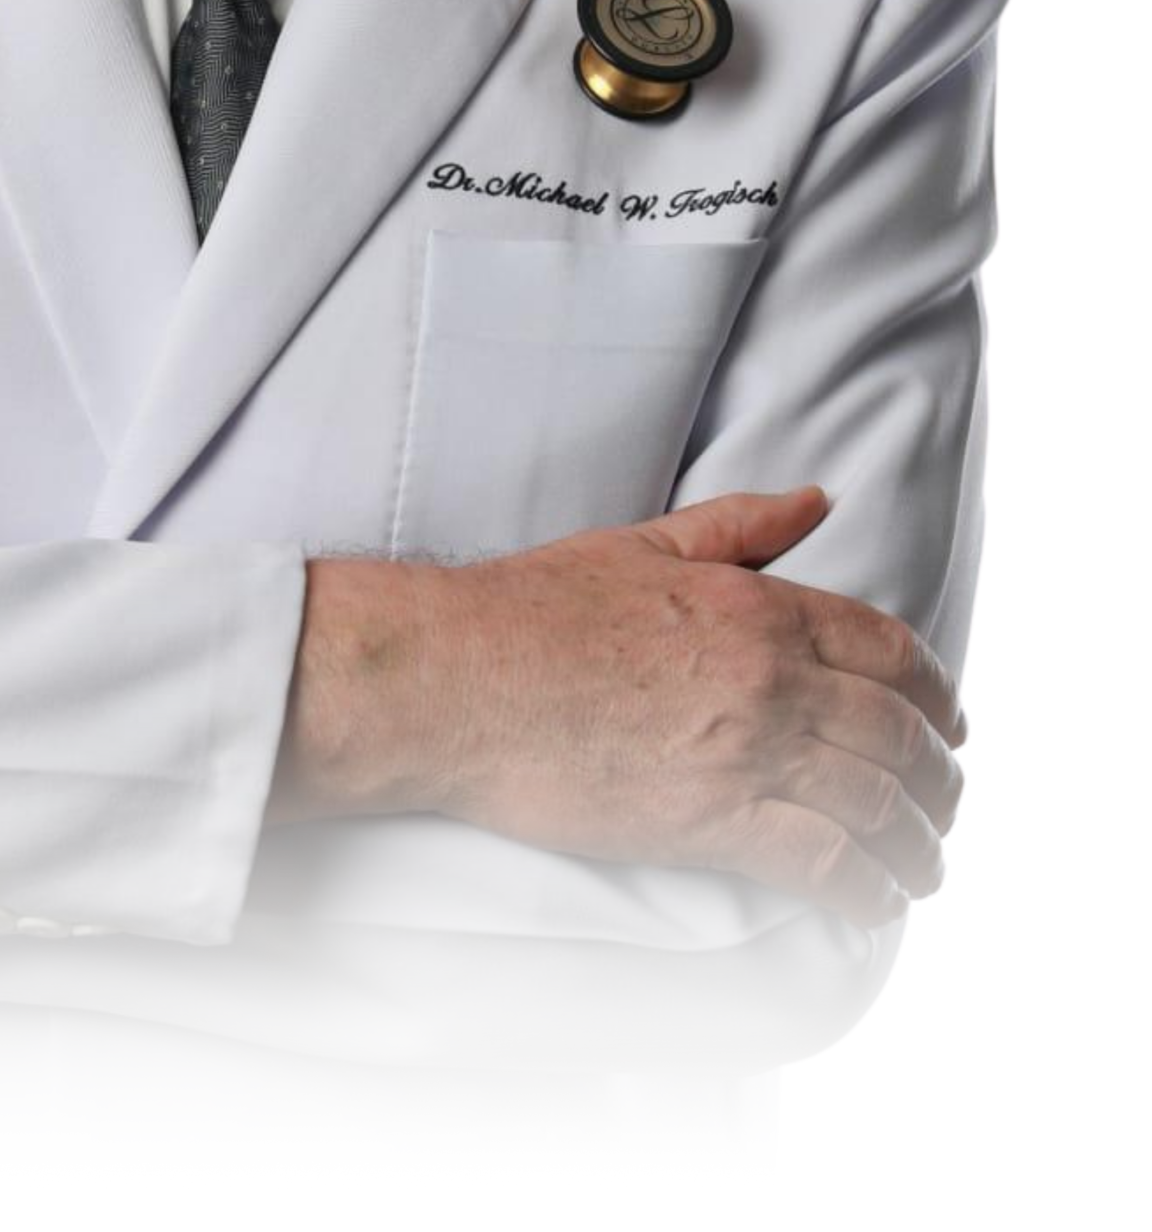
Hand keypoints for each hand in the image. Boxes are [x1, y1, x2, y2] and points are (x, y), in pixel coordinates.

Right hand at [430, 485, 967, 931]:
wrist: (456, 676)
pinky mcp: (709, 821)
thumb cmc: (533, 607)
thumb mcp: (645, 545)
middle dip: (942, 782)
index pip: (890, 650)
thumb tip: (817, 501)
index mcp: (756, 603)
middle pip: (898, 735)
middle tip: (948, 811)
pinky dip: (868, 892)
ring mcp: (743, 750)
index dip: (939, 696)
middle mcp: (768, 675)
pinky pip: (823, 863)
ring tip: (926, 872)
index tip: (952, 728)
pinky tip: (878, 907)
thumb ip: (741, 526)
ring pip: (876, 805)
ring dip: (919, 847)